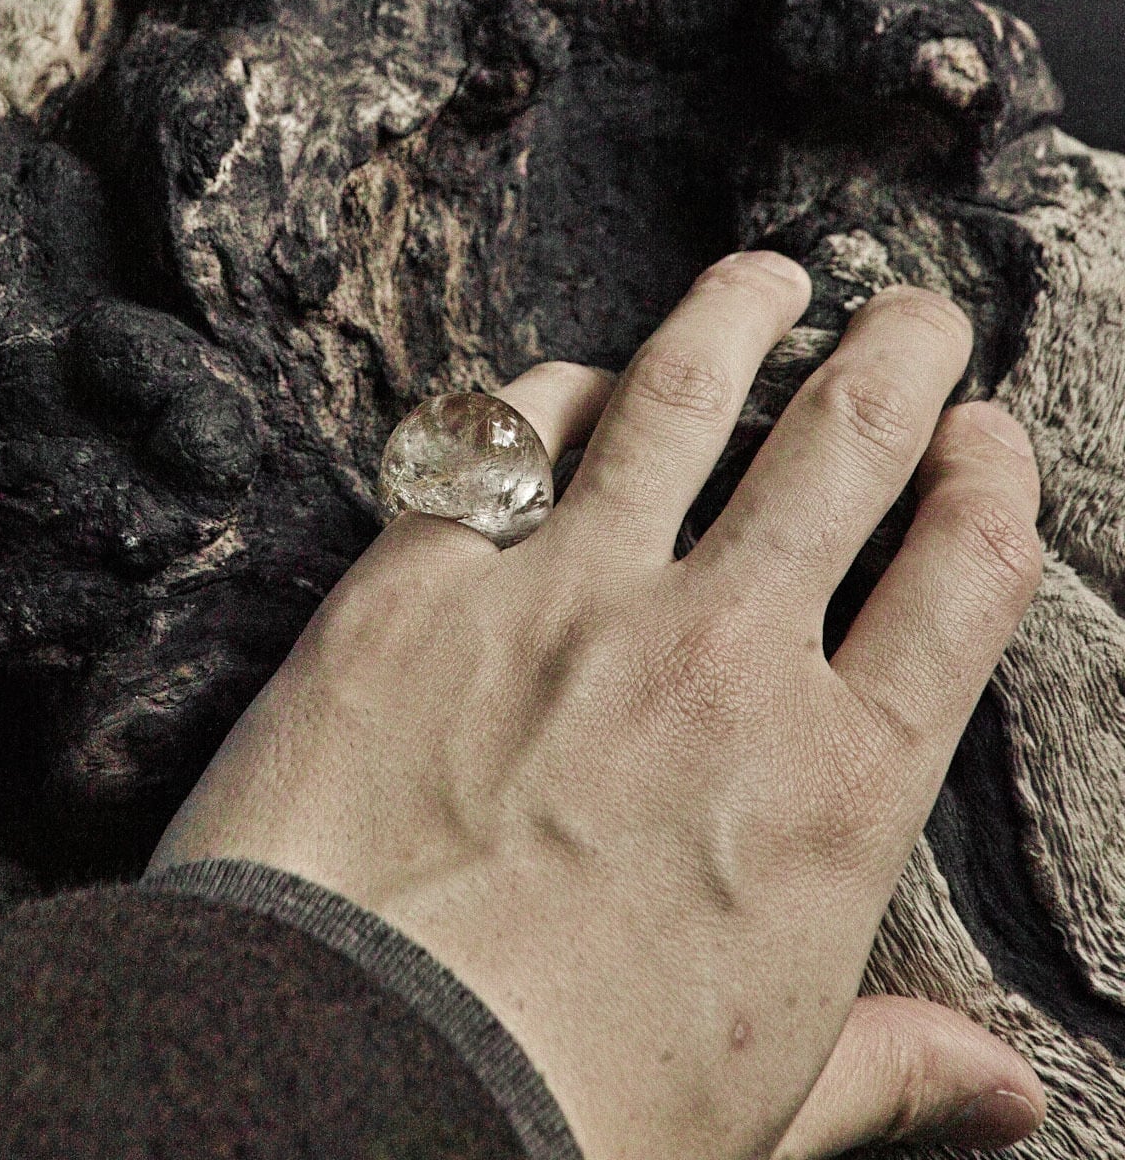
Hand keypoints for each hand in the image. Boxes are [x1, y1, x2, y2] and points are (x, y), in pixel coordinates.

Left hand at [151, 253, 1046, 1159]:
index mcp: (830, 788)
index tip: (990, 439)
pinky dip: (546, 395)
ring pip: (681, 400)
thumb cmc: (563, 1115)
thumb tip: (1010, 1094)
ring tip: (766, 277)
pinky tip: (567, 381)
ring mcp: (567, 599)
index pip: (962, 582)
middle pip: (845, 449)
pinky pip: (502, 440)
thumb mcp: (767, 1109)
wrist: (343, 1082)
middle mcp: (718, 660)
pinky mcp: (422, 580)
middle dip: (898, 357)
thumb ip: (895, 1070)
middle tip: (916, 309)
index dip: (994, 485)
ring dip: (736, 318)